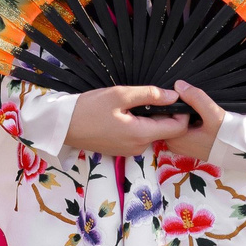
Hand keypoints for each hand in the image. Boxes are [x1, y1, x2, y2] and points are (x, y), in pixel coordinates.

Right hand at [64, 85, 195, 156]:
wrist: (63, 126)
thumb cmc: (88, 108)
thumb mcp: (119, 95)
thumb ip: (150, 94)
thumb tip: (173, 96)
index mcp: (141, 134)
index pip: (178, 128)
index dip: (182, 112)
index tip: (175, 97)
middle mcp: (139, 147)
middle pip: (166, 131)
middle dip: (165, 114)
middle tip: (150, 96)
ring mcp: (130, 151)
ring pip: (152, 133)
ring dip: (150, 118)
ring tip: (132, 104)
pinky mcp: (121, 150)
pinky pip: (139, 137)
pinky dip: (138, 125)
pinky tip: (123, 114)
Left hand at [160, 83, 225, 163]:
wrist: (241, 149)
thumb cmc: (227, 135)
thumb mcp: (213, 113)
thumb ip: (195, 98)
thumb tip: (178, 85)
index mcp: (174, 139)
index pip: (162, 113)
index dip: (172, 102)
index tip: (186, 97)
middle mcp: (173, 144)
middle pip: (167, 116)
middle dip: (178, 107)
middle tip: (195, 104)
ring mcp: (179, 145)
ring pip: (174, 120)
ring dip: (183, 112)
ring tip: (199, 109)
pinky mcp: (186, 144)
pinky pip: (181, 126)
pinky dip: (188, 118)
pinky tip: (199, 116)